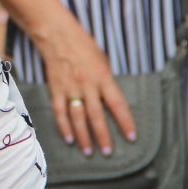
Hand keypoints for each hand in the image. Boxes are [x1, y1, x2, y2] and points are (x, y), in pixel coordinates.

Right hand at [37, 23, 134, 157]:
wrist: (57, 36)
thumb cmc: (84, 46)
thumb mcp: (103, 60)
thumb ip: (107, 82)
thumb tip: (112, 101)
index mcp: (103, 77)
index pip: (117, 104)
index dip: (125, 122)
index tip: (132, 137)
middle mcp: (87, 85)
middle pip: (96, 116)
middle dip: (103, 136)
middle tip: (108, 152)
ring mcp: (70, 89)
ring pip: (78, 117)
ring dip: (84, 136)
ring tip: (89, 152)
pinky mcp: (56, 89)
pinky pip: (60, 112)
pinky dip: (64, 127)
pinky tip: (69, 139)